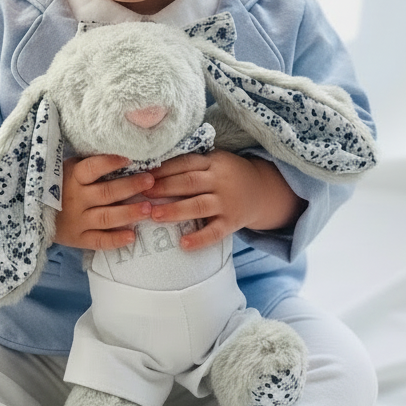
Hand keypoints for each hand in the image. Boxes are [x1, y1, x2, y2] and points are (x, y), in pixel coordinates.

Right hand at [54, 154, 155, 250]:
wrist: (30, 212)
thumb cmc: (56, 185)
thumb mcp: (67, 169)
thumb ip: (88, 165)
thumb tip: (119, 150)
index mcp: (72, 177)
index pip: (92, 168)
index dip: (110, 163)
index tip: (129, 158)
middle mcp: (75, 199)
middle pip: (106, 193)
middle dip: (130, 186)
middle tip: (150, 181)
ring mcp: (77, 220)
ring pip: (106, 217)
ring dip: (128, 213)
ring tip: (148, 209)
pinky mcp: (77, 239)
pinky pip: (98, 240)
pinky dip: (115, 240)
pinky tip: (132, 236)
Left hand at [147, 150, 305, 251]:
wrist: (262, 191)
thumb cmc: (227, 175)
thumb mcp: (213, 162)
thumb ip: (189, 164)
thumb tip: (150, 170)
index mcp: (213, 162)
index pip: (185, 163)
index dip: (164, 169)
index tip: (142, 175)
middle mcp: (220, 181)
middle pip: (190, 182)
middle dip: (165, 188)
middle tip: (142, 194)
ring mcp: (227, 202)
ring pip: (199, 206)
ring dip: (176, 210)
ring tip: (154, 215)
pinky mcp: (232, 223)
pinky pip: (215, 232)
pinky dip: (200, 239)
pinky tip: (183, 244)